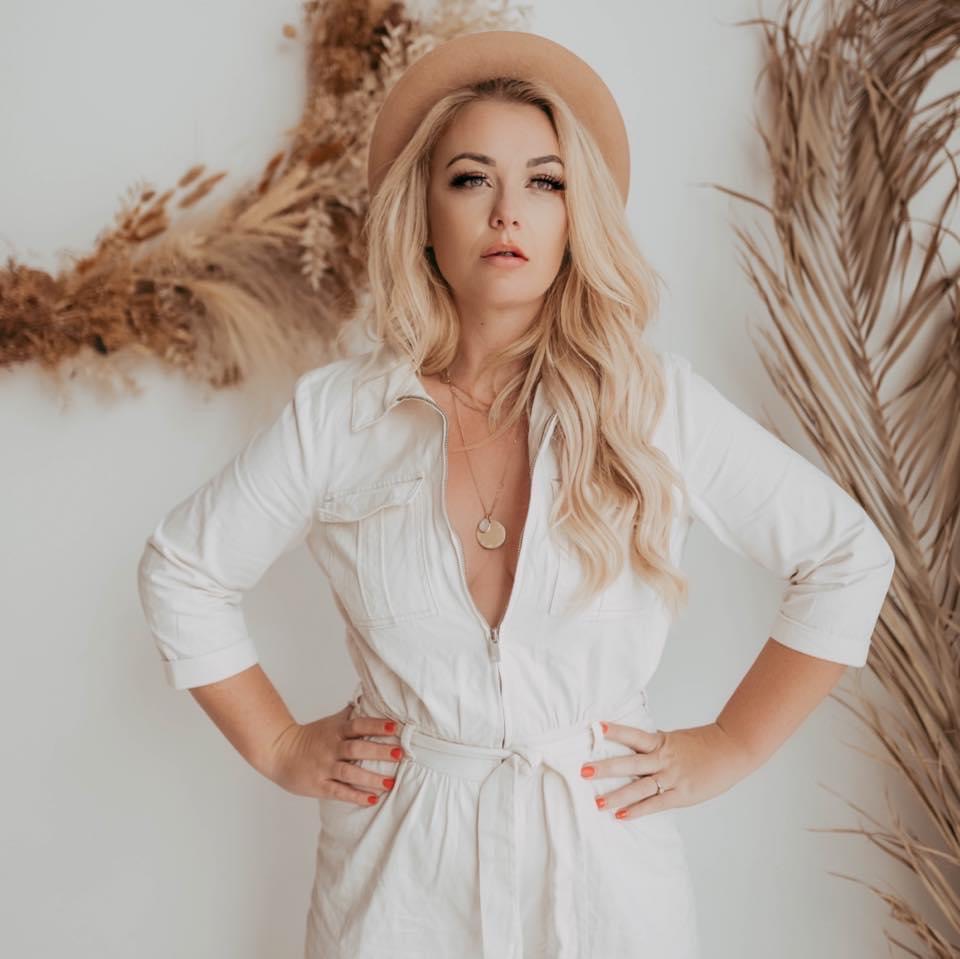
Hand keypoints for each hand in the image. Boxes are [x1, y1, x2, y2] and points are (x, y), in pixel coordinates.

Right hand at [267, 703, 404, 805]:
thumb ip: (349, 715)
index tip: (394, 727)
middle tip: (399, 754)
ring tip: (390, 782)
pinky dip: (356, 796)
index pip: (358, 725)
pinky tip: (372, 798)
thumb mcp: (329, 723)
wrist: (279, 752)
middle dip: (379, 752)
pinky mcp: (319, 785)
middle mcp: (331, 748)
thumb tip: (366, 699)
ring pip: (350, 774)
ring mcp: (325, 767)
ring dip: (371, 778)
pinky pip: (339, 792)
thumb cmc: (310, 737)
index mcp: (336, 731)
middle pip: (357, 749)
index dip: (376, 726)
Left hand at [580, 720, 756, 819]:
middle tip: (584, 771)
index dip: (616, 731)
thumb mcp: (674, 739)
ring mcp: (672, 778)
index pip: (634, 735)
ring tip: (597, 803)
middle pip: (630, 764)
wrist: (731, 751)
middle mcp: (663, 759)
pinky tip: (621, 815)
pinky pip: (655, 804)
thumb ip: (654, 744)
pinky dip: (637, 810)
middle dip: (606, 768)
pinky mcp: (681, 795)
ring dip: (616, 795)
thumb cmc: (703, 745)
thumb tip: (632, 745)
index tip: (596, 728)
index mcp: (661, 742)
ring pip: (639, 788)